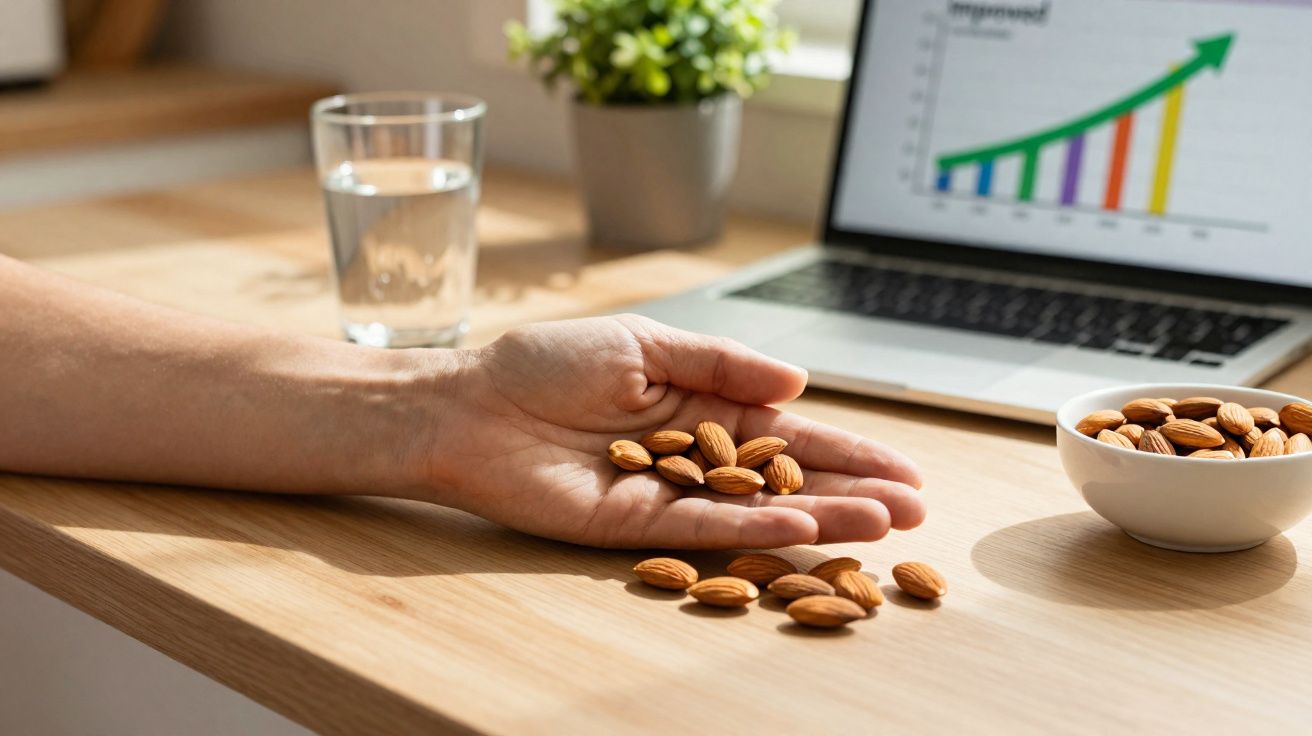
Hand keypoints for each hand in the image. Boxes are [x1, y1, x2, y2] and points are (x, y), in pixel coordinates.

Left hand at [420, 315, 924, 548]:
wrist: (469, 403)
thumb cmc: (545, 363)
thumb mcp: (644, 343)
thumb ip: (720, 363)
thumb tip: (796, 379)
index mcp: (701, 406)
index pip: (789, 430)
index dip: (846, 449)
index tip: (901, 467)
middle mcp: (694, 456)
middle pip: (787, 476)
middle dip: (851, 491)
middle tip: (914, 509)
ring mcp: (668, 492)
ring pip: (757, 509)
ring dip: (821, 516)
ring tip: (883, 524)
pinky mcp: (634, 525)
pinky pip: (704, 526)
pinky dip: (754, 528)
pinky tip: (805, 527)